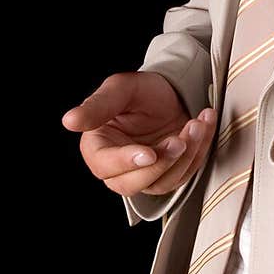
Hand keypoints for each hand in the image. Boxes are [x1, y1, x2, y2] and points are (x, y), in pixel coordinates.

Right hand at [61, 71, 217, 196]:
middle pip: (132, 184)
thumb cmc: (141, 91)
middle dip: (161, 162)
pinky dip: (199, 151)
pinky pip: (185, 174)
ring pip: (162, 182)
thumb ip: (98, 105)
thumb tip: (69, 121)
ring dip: (185, 156)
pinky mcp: (170, 174)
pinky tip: (204, 124)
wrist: (171, 91)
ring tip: (197, 123)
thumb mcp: (120, 89)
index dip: (126, 162)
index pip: (105, 165)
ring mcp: (145, 173)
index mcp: (98, 146)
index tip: (148, 152)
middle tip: (180, 137)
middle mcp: (119, 166)